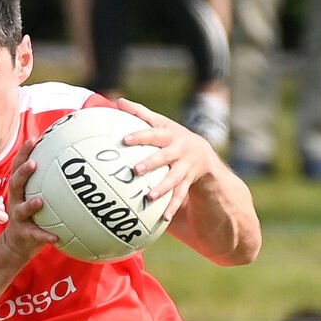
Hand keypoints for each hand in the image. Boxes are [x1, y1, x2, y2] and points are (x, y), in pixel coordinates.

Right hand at [2, 140, 58, 259]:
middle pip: (15, 184)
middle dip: (22, 173)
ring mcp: (18, 217)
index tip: (33, 139)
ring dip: (30, 205)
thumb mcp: (37, 195)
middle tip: (33, 164)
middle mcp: (15, 200)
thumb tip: (73, 165)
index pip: (18, 167)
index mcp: (19, 189)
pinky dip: (45, 236)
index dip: (23, 153)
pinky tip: (56, 237)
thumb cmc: (32, 215)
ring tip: (40, 201)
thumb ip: (49, 181)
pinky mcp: (24, 234)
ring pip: (21, 209)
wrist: (17, 242)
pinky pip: (35, 235)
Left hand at [116, 98, 221, 221]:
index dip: (140, 135)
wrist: (201, 153)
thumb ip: (140, 113)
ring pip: (174, 178)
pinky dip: (172, 207)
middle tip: (135, 170)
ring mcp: (184, 167)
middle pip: (164, 157)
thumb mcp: (159, 122)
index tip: (124, 140)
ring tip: (149, 197)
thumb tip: (118, 101)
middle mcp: (178, 150)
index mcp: (169, 135)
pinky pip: (179, 196)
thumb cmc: (170, 135)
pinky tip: (163, 219)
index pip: (153, 133)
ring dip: (162, 188)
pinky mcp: (187, 182)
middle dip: (151, 163)